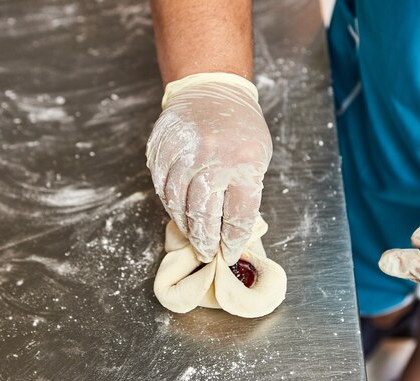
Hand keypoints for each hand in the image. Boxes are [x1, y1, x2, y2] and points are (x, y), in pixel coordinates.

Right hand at [147, 73, 271, 264]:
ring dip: (186, 226)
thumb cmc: (241, 128)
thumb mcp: (258, 156)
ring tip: (194, 238)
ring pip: (178, 204)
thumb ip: (245, 191)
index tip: (228, 252)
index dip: (232, 240)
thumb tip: (232, 230)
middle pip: (204, 214)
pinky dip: (170, 206)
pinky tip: (179, 214)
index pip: (237, 216)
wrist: (211, 89)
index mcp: (243, 163)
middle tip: (208, 252)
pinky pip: (162, 188)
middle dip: (206, 240)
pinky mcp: (162, 150)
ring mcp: (183, 153)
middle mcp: (211, 159)